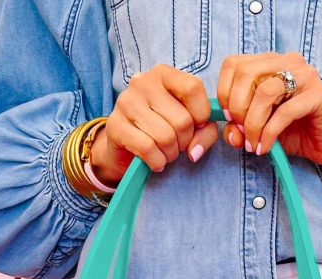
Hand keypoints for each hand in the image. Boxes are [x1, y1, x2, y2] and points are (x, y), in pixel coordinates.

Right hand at [90, 65, 219, 182]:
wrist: (124, 148)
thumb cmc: (162, 131)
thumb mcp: (190, 126)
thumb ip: (205, 132)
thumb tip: (195, 151)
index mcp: (163, 74)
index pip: (192, 88)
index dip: (202, 114)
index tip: (197, 126)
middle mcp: (142, 82)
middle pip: (182, 119)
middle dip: (185, 142)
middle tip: (176, 145)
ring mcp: (126, 102)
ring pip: (165, 137)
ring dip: (170, 154)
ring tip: (165, 153)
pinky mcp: (115, 125)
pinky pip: (148, 149)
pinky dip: (157, 161)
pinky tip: (155, 161)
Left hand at [217, 52, 321, 174]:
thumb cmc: (293, 132)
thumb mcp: (258, 130)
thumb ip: (239, 128)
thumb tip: (230, 132)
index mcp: (269, 63)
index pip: (233, 64)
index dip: (224, 92)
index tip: (228, 118)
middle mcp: (287, 62)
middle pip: (245, 74)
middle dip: (236, 108)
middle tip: (242, 132)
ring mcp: (305, 75)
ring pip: (264, 92)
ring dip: (253, 123)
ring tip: (253, 143)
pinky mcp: (318, 95)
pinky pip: (284, 112)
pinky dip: (269, 133)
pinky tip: (265, 147)